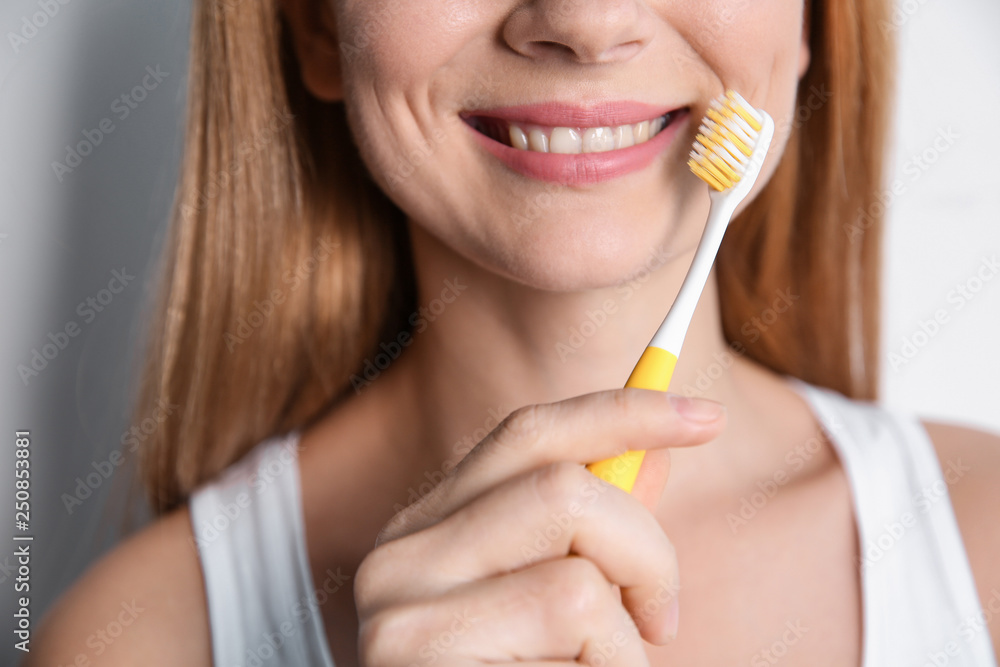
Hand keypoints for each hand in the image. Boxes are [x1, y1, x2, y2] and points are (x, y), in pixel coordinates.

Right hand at [355, 388, 725, 665]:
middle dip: (648, 554)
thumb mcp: (559, 608)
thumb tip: (658, 451)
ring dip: (624, 644)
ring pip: (579, 582)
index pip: (527, 434)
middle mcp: (398, 559)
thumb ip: (595, 533)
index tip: (708, 417)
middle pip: (565, 489)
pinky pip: (575, 640)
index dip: (622, 412)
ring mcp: (400, 623)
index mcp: (428, 528)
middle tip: (661, 619)